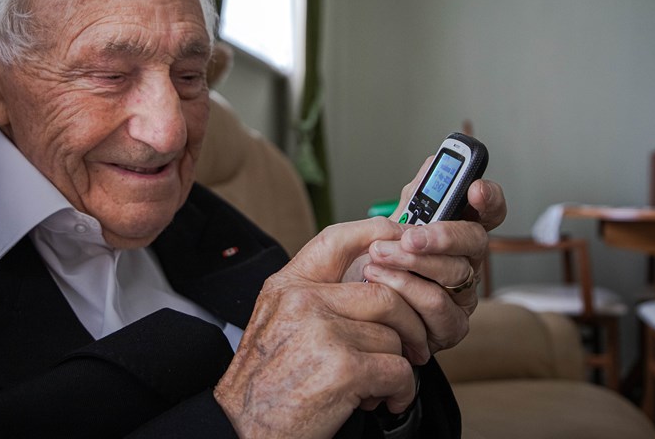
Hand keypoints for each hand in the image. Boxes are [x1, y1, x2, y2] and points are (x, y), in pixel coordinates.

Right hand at [214, 218, 430, 437]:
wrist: (242, 431)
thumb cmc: (265, 385)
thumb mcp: (276, 324)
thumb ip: (315, 298)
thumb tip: (372, 282)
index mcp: (287, 287)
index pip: (338, 240)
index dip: (379, 235)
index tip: (404, 246)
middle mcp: (302, 302)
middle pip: (385, 294)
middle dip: (409, 325)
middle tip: (412, 348)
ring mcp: (322, 333)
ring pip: (393, 336)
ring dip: (397, 366)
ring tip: (377, 385)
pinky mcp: (342, 368)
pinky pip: (398, 370)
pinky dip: (400, 391)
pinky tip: (383, 401)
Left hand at [360, 156, 506, 352]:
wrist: (352, 305)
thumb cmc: (377, 261)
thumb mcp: (392, 223)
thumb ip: (416, 195)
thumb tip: (435, 163)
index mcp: (458, 232)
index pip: (489, 210)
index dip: (489, 198)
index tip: (475, 188)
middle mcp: (468, 262)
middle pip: (475, 242)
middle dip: (441, 235)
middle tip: (409, 236)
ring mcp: (464, 295)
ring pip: (455, 274)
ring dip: (411, 263)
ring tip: (377, 255)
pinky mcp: (451, 325)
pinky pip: (437, 307)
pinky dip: (405, 291)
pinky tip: (380, 281)